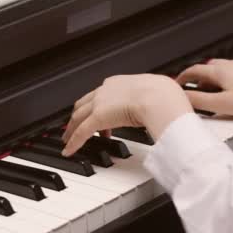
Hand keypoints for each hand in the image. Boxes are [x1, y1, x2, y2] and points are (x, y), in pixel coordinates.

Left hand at [62, 74, 192, 156]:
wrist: (160, 98)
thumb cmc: (165, 96)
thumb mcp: (157, 94)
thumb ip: (154, 100)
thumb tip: (164, 107)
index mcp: (120, 82)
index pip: (101, 94)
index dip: (96, 106)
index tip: (96, 115)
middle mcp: (106, 90)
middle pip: (84, 103)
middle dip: (78, 116)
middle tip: (74, 126)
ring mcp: (100, 103)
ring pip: (78, 117)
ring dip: (71, 129)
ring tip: (68, 140)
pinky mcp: (97, 118)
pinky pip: (80, 132)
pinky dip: (73, 142)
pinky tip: (68, 151)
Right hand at [176, 59, 232, 118]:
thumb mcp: (221, 105)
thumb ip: (199, 101)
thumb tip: (183, 97)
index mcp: (220, 71)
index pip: (194, 69)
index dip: (183, 77)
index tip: (177, 83)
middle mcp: (232, 65)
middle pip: (209, 67)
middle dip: (199, 77)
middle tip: (195, 89)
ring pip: (224, 69)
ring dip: (214, 78)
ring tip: (214, 91)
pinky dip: (229, 79)